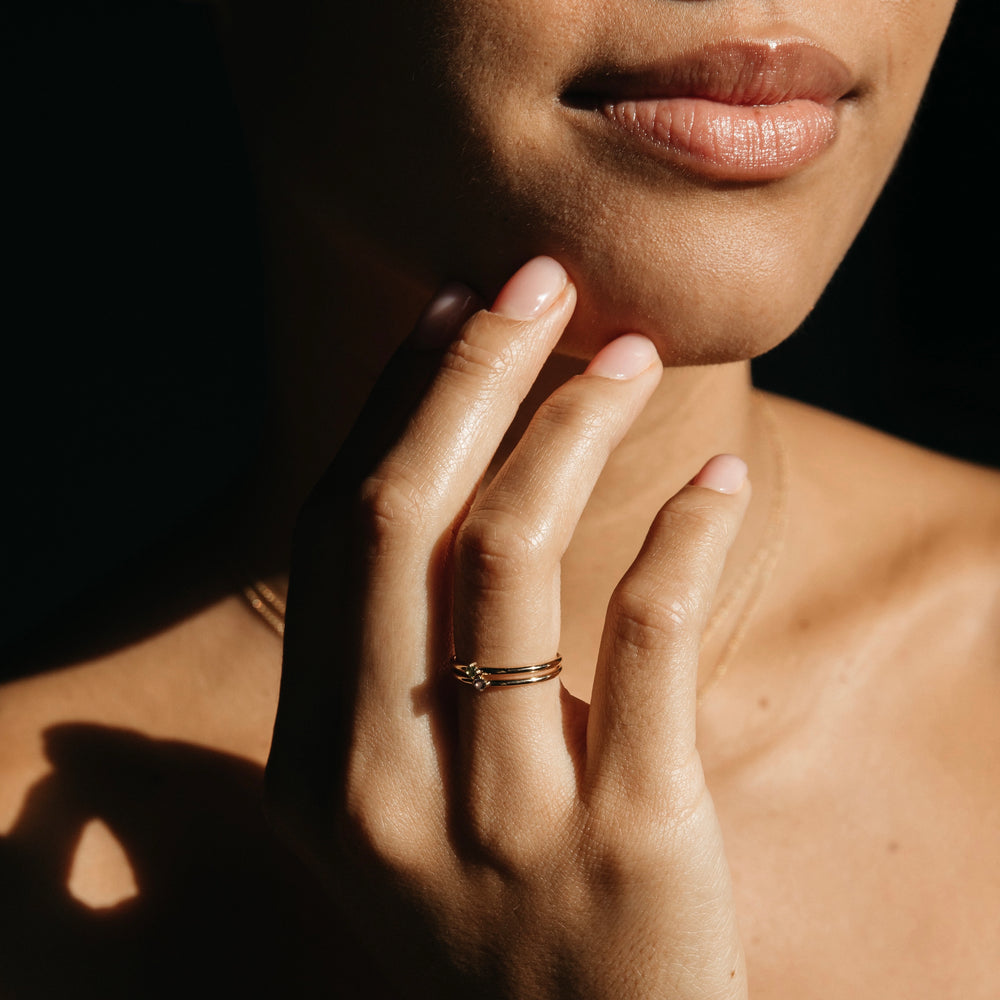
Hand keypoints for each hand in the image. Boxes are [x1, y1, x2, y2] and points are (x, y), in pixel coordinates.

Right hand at [266, 257, 750, 998]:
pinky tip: (718, 471)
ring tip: (629, 351)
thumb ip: (384, 670)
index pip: (334, 535)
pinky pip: (650, 631)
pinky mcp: (629, 836)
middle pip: (402, 516)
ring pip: (516, 551)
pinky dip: (686, 529)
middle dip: (469, 373)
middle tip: (537, 280)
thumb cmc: (500, 912)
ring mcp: (502, 818)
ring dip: (574, 422)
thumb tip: (395, 487)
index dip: (389, 405)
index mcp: (315, 765)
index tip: (449, 310)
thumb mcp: (404, 802)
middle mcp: (384, 786)